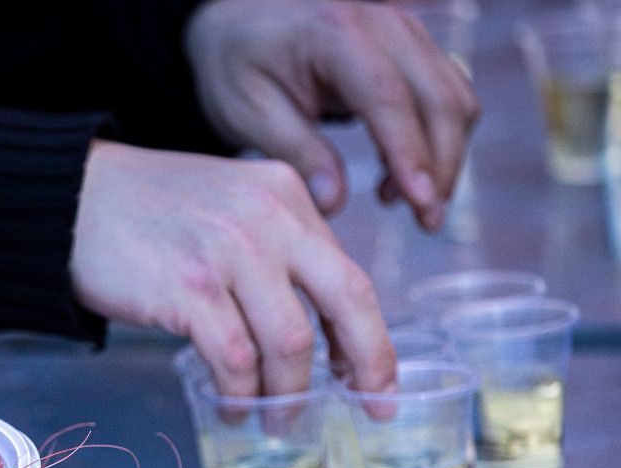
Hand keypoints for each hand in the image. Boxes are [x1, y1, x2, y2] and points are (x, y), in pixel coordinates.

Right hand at [70, 140, 393, 395]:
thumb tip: (312, 325)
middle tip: (368, 407)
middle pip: (345, 302)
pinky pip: (234, 358)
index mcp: (287, 196)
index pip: (348, 274)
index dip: (369, 336)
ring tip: (276, 420)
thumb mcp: (229, 203)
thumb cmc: (145, 212)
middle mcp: (269, 220)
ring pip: (289, 343)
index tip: (372, 379)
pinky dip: (240, 395)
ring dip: (287, 394)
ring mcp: (229, 254)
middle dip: (367, 364)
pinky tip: (233, 409)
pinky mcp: (188, 290)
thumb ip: (274, 245)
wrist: (71, 199)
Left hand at [185, 0, 479, 228]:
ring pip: (454, 97)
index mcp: (335, 33)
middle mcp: (383, 24)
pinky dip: (437, 138)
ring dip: (444, 155)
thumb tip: (335, 203)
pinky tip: (399, 177)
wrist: (239, 18)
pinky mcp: (412, 48)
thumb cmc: (236, 62)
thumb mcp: (249, 111)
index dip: (409, 153)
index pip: (388, 97)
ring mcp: (405, 32)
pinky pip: (446, 93)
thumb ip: (296, 152)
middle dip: (441, 166)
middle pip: (439, 98)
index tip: (420, 202)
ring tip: (401, 203)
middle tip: (426, 222)